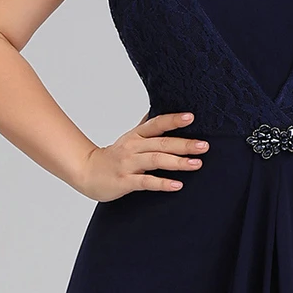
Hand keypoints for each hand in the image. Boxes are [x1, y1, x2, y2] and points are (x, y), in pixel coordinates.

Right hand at [77, 111, 207, 201]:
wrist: (87, 172)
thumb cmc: (114, 155)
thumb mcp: (130, 137)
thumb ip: (146, 125)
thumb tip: (159, 108)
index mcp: (137, 135)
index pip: (157, 123)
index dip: (173, 120)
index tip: (191, 117)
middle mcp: (133, 147)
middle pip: (162, 143)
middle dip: (184, 144)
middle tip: (204, 146)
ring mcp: (128, 164)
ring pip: (156, 160)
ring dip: (178, 162)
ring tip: (197, 164)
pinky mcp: (125, 181)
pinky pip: (146, 182)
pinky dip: (162, 183)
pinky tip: (177, 185)